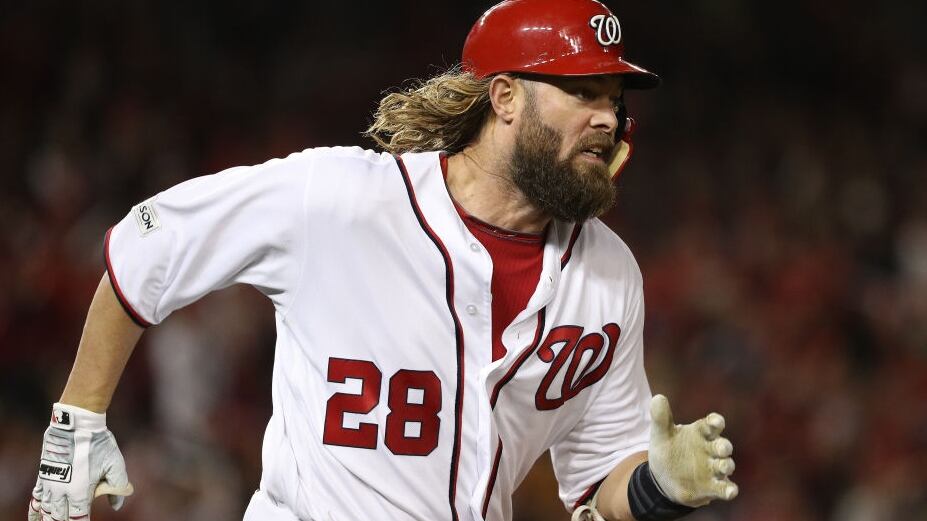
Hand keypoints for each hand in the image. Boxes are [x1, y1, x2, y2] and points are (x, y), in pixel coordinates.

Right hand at [28, 403, 133, 519]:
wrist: (76, 424)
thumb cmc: (99, 443)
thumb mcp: (115, 463)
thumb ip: (118, 486)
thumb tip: (117, 506)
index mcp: (81, 492)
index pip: (79, 519)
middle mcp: (62, 492)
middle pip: (60, 517)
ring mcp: (50, 484)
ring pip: (46, 511)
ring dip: (50, 518)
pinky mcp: (43, 475)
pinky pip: (35, 498)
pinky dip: (35, 509)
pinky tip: (37, 516)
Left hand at [647, 395, 737, 507]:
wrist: (663, 478)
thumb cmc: (667, 450)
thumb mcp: (661, 434)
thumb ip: (661, 418)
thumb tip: (658, 398)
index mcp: (700, 433)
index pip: (712, 425)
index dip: (715, 422)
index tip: (716, 422)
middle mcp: (710, 449)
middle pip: (722, 445)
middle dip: (724, 446)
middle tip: (721, 447)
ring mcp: (713, 469)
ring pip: (726, 465)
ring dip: (726, 466)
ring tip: (723, 466)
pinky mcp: (713, 487)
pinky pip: (725, 488)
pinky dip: (729, 490)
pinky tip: (730, 492)